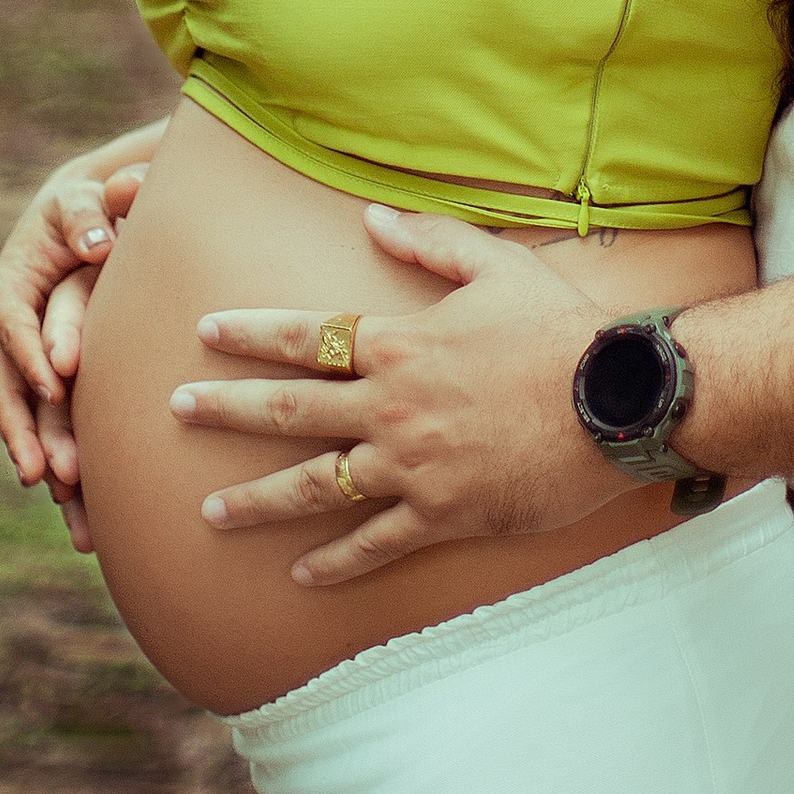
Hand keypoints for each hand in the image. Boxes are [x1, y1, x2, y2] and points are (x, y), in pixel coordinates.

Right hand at [0, 148, 153, 551]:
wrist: (83, 230)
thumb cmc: (86, 209)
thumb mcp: (82, 203)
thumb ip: (89, 214)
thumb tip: (97, 240)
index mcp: (6, 290)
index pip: (11, 324)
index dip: (30, 353)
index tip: (55, 382)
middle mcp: (4, 335)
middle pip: (6, 387)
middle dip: (26, 430)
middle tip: (45, 471)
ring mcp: (20, 368)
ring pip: (25, 422)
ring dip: (42, 460)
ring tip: (64, 501)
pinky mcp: (44, 392)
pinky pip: (47, 434)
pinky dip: (63, 472)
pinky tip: (85, 518)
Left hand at [170, 208, 622, 582]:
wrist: (618, 401)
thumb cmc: (561, 328)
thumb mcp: (498, 266)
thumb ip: (430, 241)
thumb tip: (372, 218)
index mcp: (399, 345)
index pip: (303, 337)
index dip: (249, 334)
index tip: (203, 331)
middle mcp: (390, 407)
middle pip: (289, 413)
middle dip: (225, 410)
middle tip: (174, 411)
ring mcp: (410, 467)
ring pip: (313, 487)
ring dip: (256, 501)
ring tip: (210, 512)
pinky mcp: (440, 515)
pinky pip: (373, 544)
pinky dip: (334, 563)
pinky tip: (301, 575)